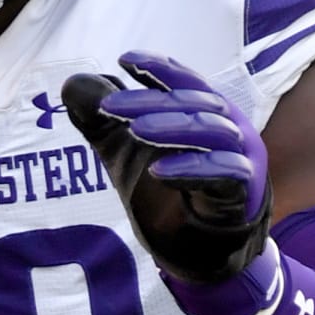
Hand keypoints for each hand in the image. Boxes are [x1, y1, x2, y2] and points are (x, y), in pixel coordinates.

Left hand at [61, 52, 272, 285]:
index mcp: (208, 116)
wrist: (199, 254)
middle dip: (150, 102)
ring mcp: (242, 162)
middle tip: (109, 107)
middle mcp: (232, 131)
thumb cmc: (171, 198)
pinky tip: (158, 171)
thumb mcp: (126, 157)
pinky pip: (223, 175)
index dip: (159, 70)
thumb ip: (103, 124)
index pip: (186, 84)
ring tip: (134, 131)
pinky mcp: (243, 195)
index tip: (124, 61)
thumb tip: (72, 85)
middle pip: (194, 104)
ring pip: (212, 133)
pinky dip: (191, 170)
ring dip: (172, 128)